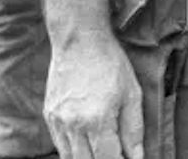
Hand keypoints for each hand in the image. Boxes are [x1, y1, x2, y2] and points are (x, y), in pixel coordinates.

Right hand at [45, 35, 144, 158]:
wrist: (79, 41)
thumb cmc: (110, 64)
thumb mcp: (132, 94)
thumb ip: (134, 130)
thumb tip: (137, 157)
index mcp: (98, 120)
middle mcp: (74, 125)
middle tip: (116, 153)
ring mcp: (58, 122)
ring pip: (71, 158)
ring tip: (103, 149)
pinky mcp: (49, 116)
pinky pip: (60, 145)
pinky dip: (73, 150)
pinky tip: (86, 144)